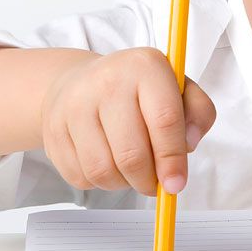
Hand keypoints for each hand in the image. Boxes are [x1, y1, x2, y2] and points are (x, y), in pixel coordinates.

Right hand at [38, 47, 215, 196]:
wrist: (80, 80)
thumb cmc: (139, 90)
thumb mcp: (178, 88)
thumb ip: (198, 113)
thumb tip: (187, 145)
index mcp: (145, 66)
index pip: (164, 120)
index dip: (172, 159)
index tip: (176, 184)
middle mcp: (107, 80)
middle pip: (131, 154)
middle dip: (148, 180)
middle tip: (155, 183)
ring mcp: (74, 105)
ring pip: (103, 170)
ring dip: (123, 183)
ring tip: (131, 171)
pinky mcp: (53, 130)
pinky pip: (80, 176)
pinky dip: (99, 182)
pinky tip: (107, 162)